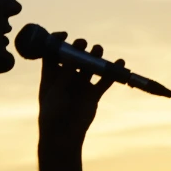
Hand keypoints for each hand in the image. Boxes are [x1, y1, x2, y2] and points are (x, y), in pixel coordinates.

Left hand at [37, 32, 120, 147]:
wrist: (64, 135)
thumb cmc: (52, 113)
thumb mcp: (55, 92)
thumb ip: (64, 74)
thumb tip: (71, 56)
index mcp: (51, 75)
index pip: (53, 53)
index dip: (57, 42)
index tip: (64, 35)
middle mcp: (66, 77)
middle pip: (74, 57)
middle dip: (79, 48)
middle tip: (83, 43)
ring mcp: (80, 84)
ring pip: (90, 66)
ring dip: (95, 56)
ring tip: (98, 49)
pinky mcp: (93, 94)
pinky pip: (105, 80)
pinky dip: (112, 72)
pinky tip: (120, 63)